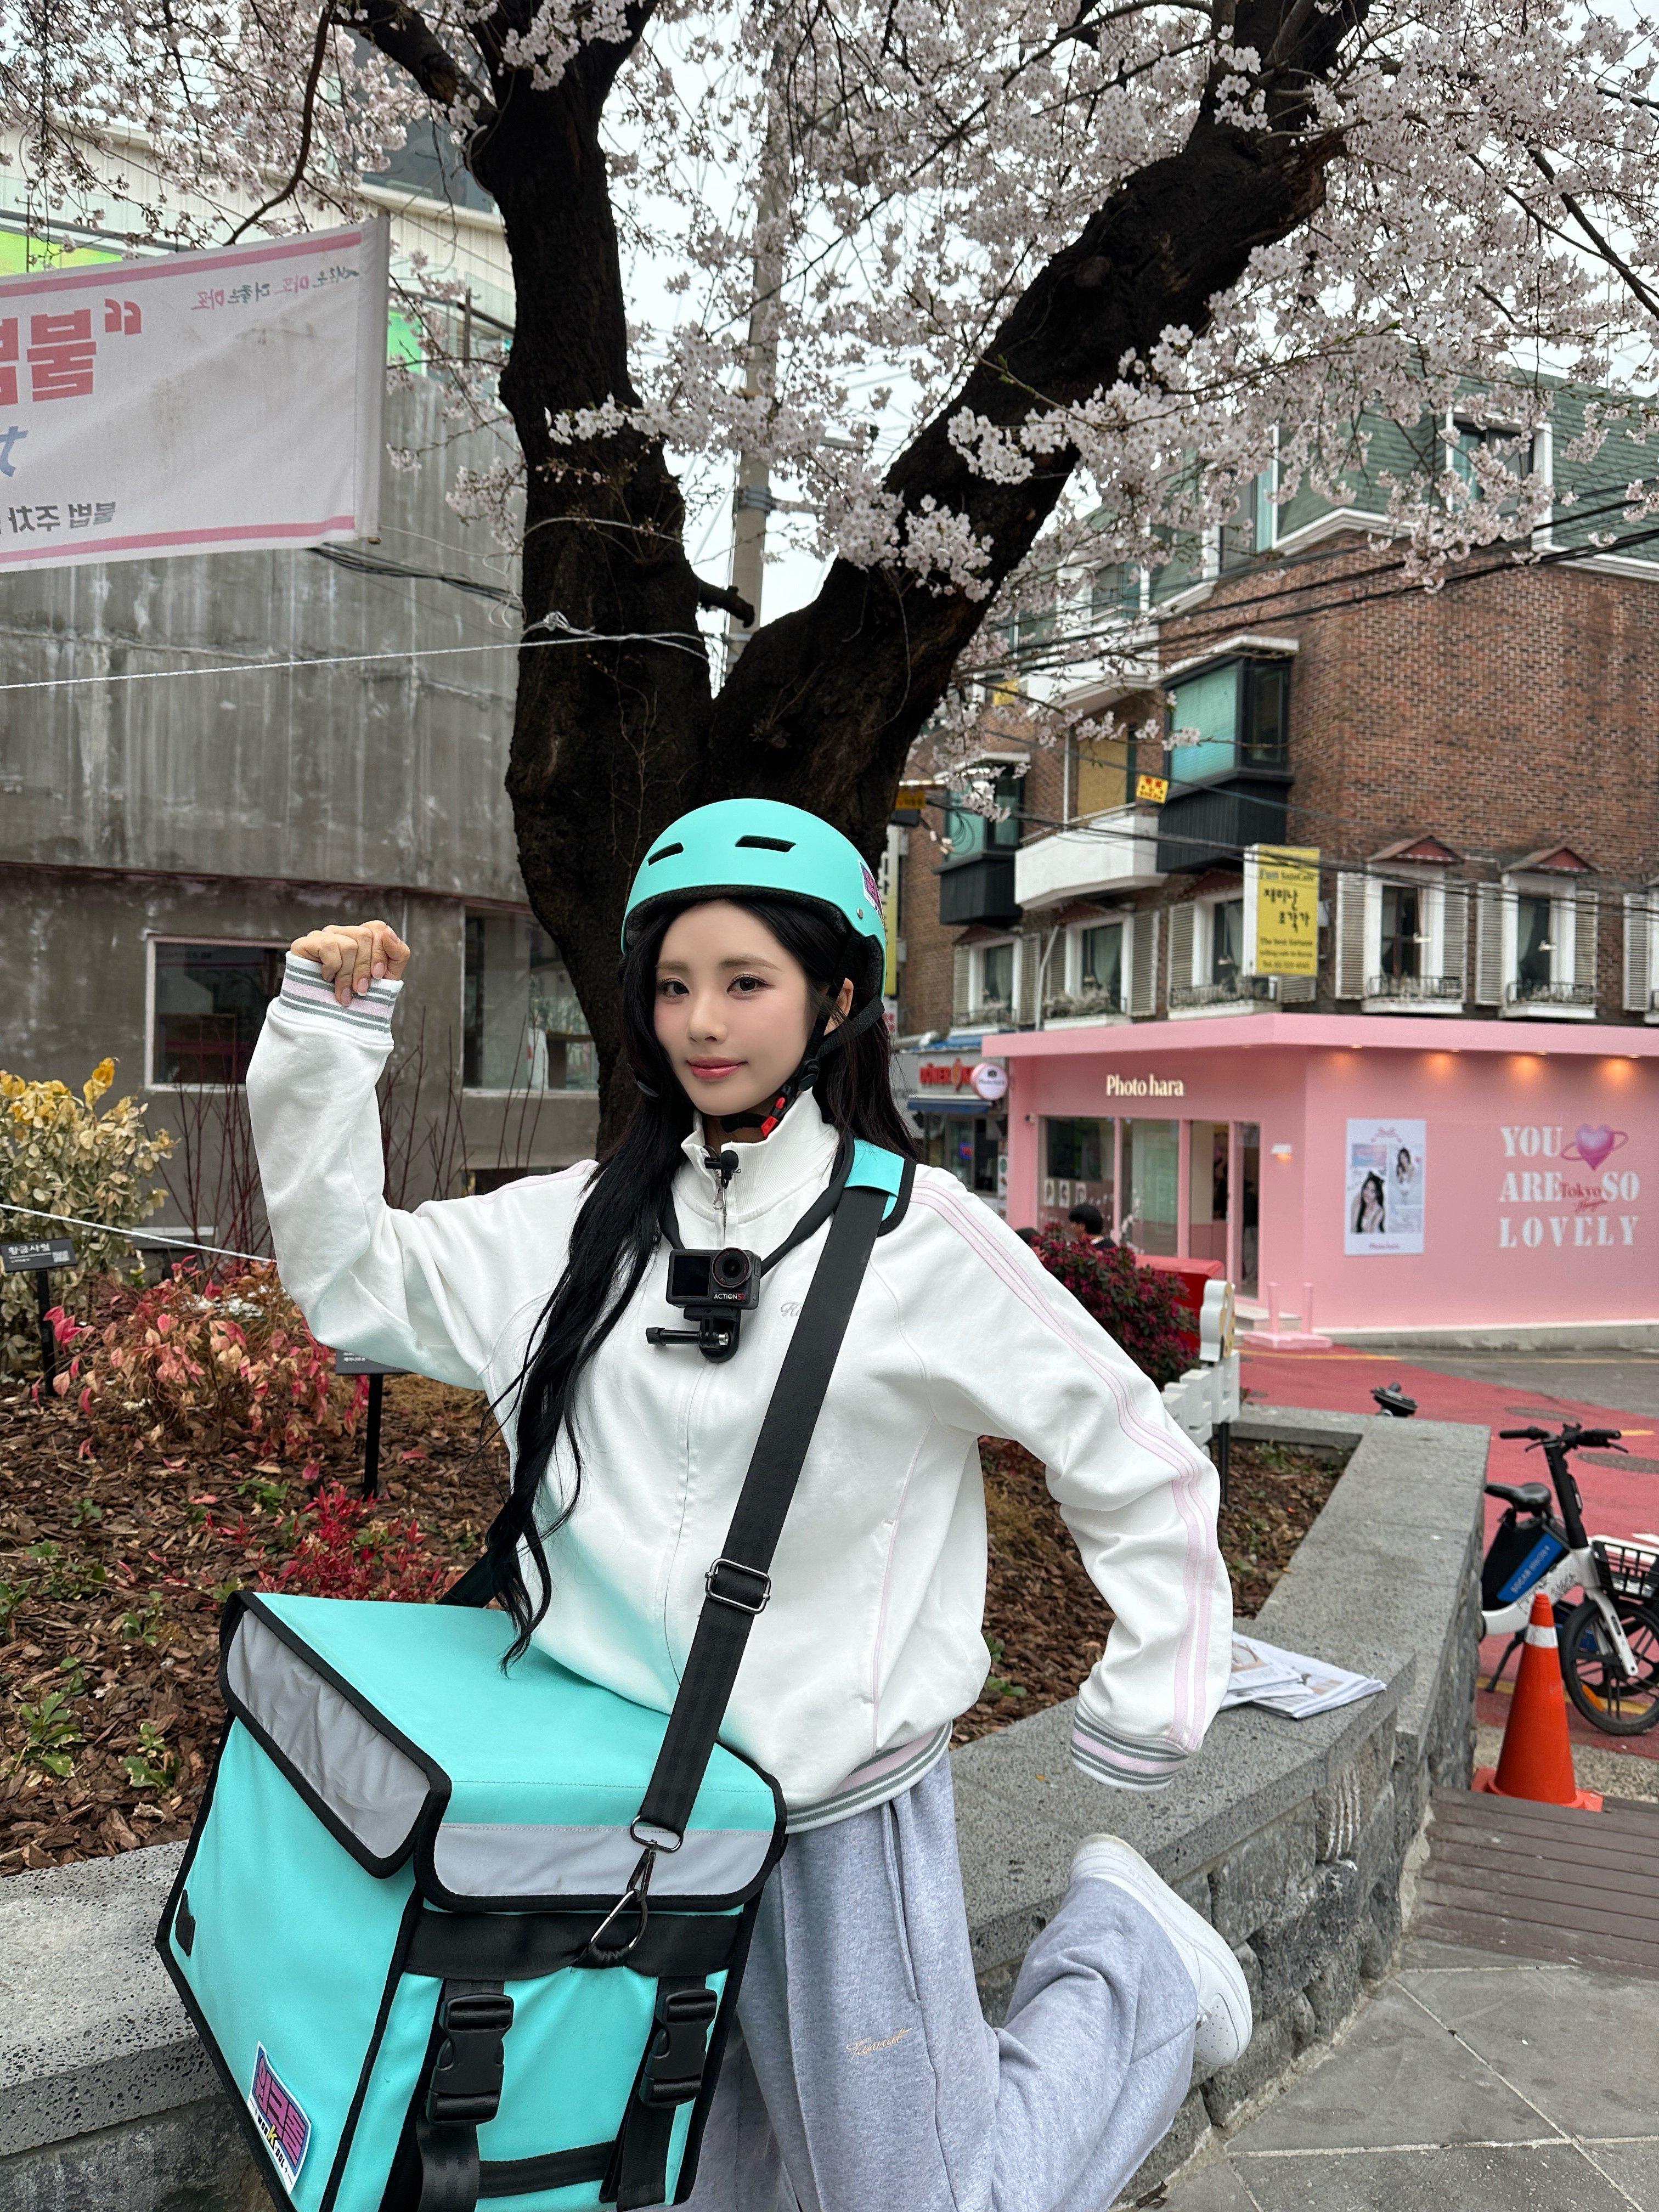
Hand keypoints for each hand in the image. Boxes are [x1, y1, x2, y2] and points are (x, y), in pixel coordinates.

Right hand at [289, 920, 410, 1007]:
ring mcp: (322, 936)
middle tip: (360, 990)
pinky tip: (326, 979)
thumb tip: (389, 933)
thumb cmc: (357, 998)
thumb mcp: (387, 978)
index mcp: (360, 938)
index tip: (378, 976)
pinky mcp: (304, 943)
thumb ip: (398, 954)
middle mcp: (341, 933)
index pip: (378, 928)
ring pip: (348, 945)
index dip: (381, 952)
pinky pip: (329, 946)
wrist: (329, 1021)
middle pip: (364, 935)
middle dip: (365, 968)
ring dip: (348, 975)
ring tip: (344, 993)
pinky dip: (332, 968)